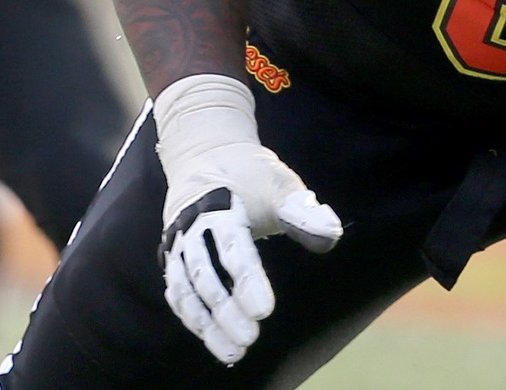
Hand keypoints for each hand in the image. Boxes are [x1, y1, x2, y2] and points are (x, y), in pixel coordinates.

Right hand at [154, 75, 342, 364]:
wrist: (206, 155)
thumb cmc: (252, 173)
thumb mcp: (281, 182)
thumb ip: (303, 210)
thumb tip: (332, 235)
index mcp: (218, 207)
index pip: (233, 251)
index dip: (247, 283)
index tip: (265, 312)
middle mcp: (190, 228)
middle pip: (205, 277)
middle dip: (227, 311)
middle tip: (251, 338)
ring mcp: (176, 244)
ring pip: (187, 291)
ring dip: (207, 324)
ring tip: (234, 351)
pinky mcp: (172, 257)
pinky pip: (178, 292)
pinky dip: (193, 317)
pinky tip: (213, 338)